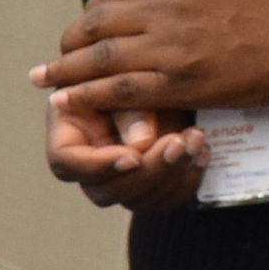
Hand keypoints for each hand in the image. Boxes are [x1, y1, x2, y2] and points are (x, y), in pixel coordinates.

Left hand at [33, 0, 268, 131]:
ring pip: (101, 57)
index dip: (92, 13)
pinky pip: (119, 89)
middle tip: (53, 57)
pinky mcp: (177, 82)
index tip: (82, 28)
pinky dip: (87, 95)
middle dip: (70, 42)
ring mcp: (169, 46)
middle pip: (99, 23)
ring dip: (66, 71)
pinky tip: (67, 100)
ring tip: (44, 81)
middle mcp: (166, 9)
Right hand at [43, 79, 206, 215]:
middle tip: (177, 143)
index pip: (66, 162)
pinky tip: (202, 153)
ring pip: (137, 200)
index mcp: (69, 133)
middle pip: (104, 190)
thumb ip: (129, 108)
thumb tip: (141, 144)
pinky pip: (164, 200)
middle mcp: (88, 164)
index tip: (133, 157)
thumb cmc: (135, 69)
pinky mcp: (147, 187)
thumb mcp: (128, 79)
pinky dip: (186, 181)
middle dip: (147, 172)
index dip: (97, 166)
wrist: (163, 73)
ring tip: (196, 138)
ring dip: (171, 175)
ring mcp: (118, 180)